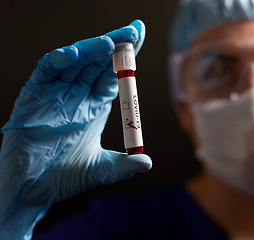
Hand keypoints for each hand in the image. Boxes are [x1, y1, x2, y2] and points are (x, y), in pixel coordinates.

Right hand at [0, 20, 151, 238]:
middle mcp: (78, 94)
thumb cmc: (64, 178)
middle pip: (99, 62)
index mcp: (95, 105)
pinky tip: (72, 56)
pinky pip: (46, 71)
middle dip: (116, 45)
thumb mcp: (101, 170)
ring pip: (76, 61)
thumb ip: (123, 166)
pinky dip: (58, 61)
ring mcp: (57, 92)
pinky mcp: (35, 95)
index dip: (128, 57)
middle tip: (133, 31)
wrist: (30, 189)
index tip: (140, 37)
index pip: (114, 74)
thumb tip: (147, 162)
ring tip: (108, 44)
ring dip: (91, 49)